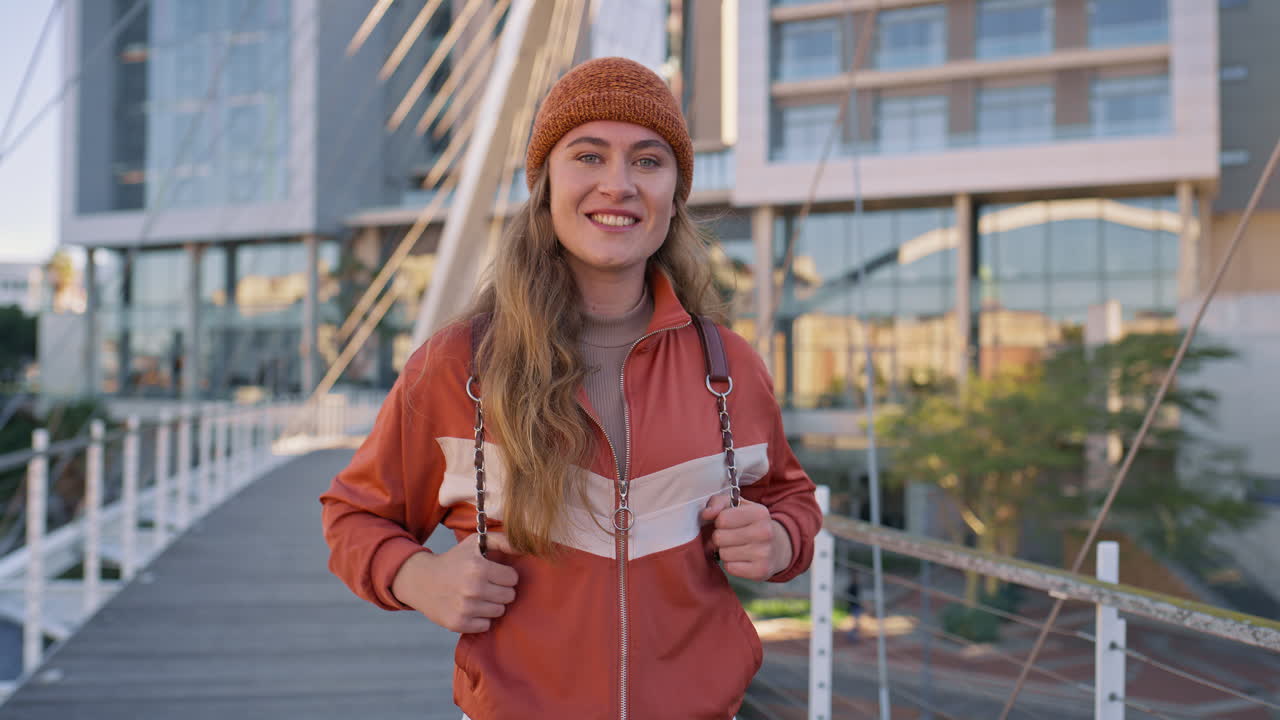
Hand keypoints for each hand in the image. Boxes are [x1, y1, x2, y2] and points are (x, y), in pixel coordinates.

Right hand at [391, 532, 518, 632]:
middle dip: (501, 590)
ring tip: (478, 596)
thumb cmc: (454, 560)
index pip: (513, 578)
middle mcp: (472, 588)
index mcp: (478, 568)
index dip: (505, 575)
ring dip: (492, 604)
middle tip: (487, 585)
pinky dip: (480, 618)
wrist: (422, 581)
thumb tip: (524, 547)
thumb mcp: (475, 543)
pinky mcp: (458, 623)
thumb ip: (502, 540)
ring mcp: (465, 608)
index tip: (495, 573)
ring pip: (499, 611)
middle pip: (509, 596)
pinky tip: (470, 607)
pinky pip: (486, 625)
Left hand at [701, 495, 792, 580]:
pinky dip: (731, 564)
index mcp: (759, 513)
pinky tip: (741, 559)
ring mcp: (764, 553)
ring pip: (723, 554)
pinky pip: (730, 568)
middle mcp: (765, 532)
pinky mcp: (761, 571)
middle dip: (720, 538)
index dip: (719, 522)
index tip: (728, 523)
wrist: (777, 547)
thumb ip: (718, 503)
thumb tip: (707, 514)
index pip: (722, 519)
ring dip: (725, 551)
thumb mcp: (737, 506)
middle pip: (719, 538)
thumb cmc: (751, 524)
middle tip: (730, 537)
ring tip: (736, 547)